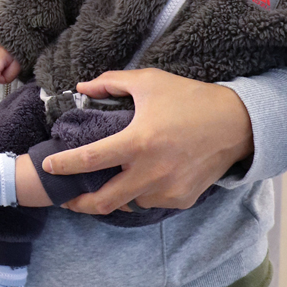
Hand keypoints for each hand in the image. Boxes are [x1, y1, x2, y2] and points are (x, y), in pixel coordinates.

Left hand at [43, 68, 253, 214]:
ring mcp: (167, 190)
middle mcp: (151, 172)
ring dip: (114, 196)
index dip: (64, 166)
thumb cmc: (190, 99)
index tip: (48, 167)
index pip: (89, 160)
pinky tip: (140, 180)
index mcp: (138, 142)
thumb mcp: (149, 82)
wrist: (237, 124)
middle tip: (67, 199)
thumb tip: (81, 87)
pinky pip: (151, 201)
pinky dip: (141, 193)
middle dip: (79, 204)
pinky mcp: (182, 199)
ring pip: (128, 202)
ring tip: (104, 185)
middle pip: (103, 200)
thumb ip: (111, 82)